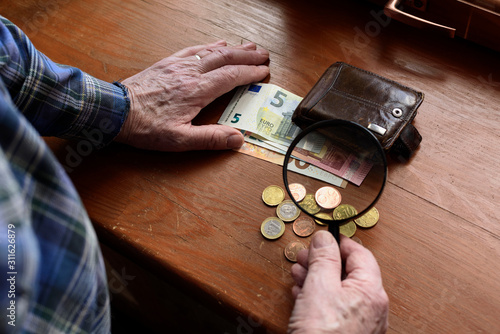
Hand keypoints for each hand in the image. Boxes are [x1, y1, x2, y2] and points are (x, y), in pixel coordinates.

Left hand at [115, 40, 269, 150]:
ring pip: (212, 51)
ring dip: (233, 47)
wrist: (115, 110)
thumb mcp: (179, 140)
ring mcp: (178, 65)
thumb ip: (210, 139)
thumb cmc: (146, 127)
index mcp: (197, 91)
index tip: (264, 72)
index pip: (231, 77)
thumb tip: (237, 139)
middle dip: (247, 55)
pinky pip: (193, 49)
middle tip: (264, 54)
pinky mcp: (167, 63)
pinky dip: (210, 45)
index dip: (250, 73)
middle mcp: (190, 73)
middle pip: (226, 58)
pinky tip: (216, 44)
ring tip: (248, 46)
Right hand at [288, 232, 388, 333]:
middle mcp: (372, 307)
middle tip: (304, 256)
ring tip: (298, 274)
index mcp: (371, 291)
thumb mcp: (318, 286)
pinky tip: (302, 295)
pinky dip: (319, 297)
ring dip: (317, 277)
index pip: (360, 254)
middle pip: (349, 272)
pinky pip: (337, 307)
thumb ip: (323, 258)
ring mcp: (362, 323)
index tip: (322, 238)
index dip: (339, 242)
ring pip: (340, 290)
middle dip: (323, 261)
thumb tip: (325, 238)